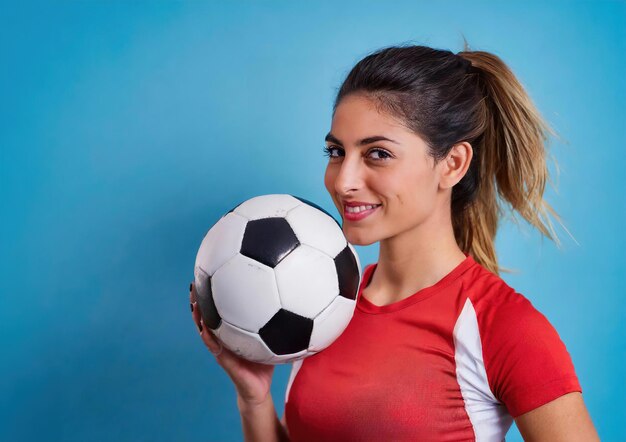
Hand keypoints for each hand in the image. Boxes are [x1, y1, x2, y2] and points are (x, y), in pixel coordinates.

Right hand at [190, 282, 275, 405]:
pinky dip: (209, 337)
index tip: (209, 275)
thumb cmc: (266, 362)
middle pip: (207, 316)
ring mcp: (221, 349)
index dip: (212, 294)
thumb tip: (297, 299)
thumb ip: (281, 320)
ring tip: (195, 303)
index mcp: (232, 331)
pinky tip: (205, 328)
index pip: (219, 309)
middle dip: (199, 301)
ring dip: (198, 317)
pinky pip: (214, 348)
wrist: (260, 389)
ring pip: (205, 330)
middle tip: (194, 284)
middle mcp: (224, 338)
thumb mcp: (276, 338)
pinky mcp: (225, 362)